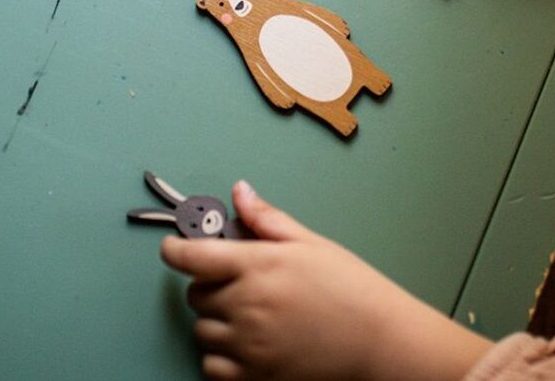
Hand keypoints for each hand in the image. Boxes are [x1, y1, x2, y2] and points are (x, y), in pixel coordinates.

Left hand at [161, 182, 492, 379]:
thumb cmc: (352, 290)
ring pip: (202, 329)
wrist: (379, 339)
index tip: (175, 247)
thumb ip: (268, 220)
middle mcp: (246, 304)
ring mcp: (247, 344)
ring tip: (253, 313)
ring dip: (217, 319)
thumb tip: (240, 193)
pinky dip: (221, 356)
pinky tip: (248, 343)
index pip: (191, 256)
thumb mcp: (312, 243)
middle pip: (195, 293)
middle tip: (243, 281)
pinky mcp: (253, 376)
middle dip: (211, 284)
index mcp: (258, 266)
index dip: (175, 248)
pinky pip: (211, 366)